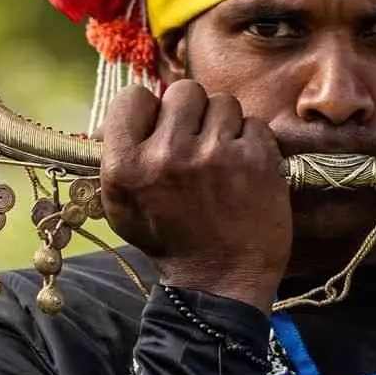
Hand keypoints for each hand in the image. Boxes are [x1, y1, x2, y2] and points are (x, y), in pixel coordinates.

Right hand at [99, 80, 291, 312]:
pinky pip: (254, 122)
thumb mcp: (123, 206)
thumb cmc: (171, 242)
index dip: (150, 109)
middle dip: (192, 113)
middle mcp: (167, 155)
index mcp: (126, 167)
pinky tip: (244, 169)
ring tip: (222, 158)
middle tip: (196, 141)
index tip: (160, 127)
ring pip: (223, 102)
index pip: (133, 96)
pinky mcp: (256, 159)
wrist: (220, 282)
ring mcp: (214, 155)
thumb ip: (119, 155)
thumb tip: (129, 109)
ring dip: (224, 125)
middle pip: (184, 91)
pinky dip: (251, 141)